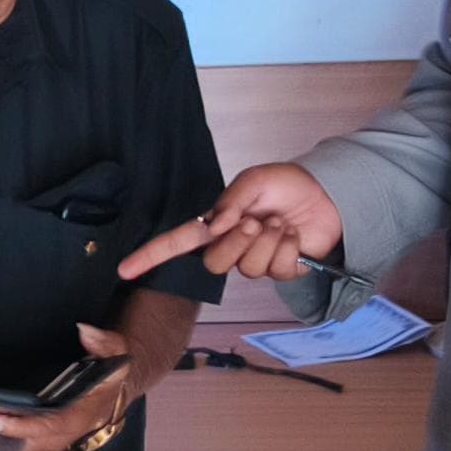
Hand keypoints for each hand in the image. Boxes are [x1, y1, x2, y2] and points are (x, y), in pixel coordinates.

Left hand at [0, 322, 133, 450]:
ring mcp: (39, 445)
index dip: (17, 426)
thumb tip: (84, 330)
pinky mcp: (27, 444)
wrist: (106, 396)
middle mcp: (55, 438)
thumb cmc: (106, 375)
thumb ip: (102, 343)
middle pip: (15, 447)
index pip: (44, 428)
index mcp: (75, 418)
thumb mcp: (114, 355)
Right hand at [120, 163, 344, 285]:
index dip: (150, 256)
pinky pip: (276, 270)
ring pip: (248, 268)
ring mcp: (255, 261)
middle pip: (214, 264)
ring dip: (267, 240)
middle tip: (255, 221)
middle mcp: (231, 246)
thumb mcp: (255, 179)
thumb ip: (232, 200)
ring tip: (279, 222)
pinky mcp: (280, 271)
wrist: (326, 195)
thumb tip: (217, 225)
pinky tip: (293, 234)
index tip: (124, 269)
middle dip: (235, 244)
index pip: (177, 243)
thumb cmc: (285, 185)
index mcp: (217, 224)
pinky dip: (288, 247)